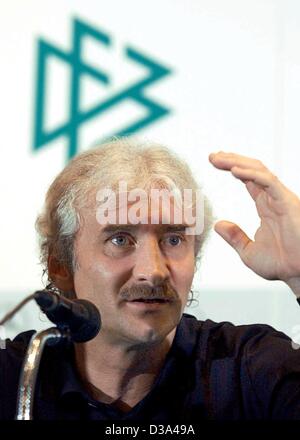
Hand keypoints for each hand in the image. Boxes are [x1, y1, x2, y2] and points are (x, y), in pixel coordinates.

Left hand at [209, 151, 299, 295]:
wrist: (299, 273)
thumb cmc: (281, 264)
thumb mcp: (249, 252)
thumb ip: (235, 237)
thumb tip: (218, 225)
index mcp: (266, 206)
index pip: (248, 180)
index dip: (232, 168)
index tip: (214, 162)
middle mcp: (273, 199)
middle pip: (252, 170)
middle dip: (232, 160)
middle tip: (212, 156)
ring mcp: (281, 198)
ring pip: (259, 171)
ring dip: (237, 162)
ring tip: (218, 158)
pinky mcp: (287, 202)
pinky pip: (269, 182)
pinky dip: (251, 174)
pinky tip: (234, 171)